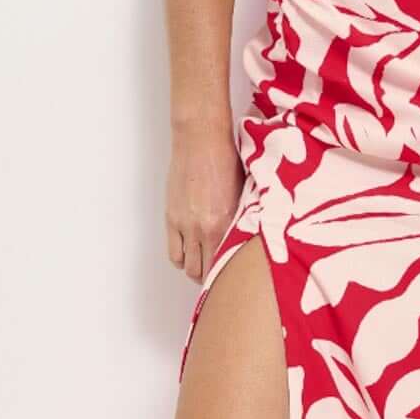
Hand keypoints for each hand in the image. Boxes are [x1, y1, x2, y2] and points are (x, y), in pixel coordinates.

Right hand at [165, 120, 243, 282]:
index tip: (235, 278)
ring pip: (187, 266)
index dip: (230, 276)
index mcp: (228, 223)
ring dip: (195, 270)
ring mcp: (185, 225)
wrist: (201, 140)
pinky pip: (173, 252)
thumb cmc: (227, 160)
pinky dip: (181, 259)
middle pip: (204, 271)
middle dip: (211, 277)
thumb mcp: (244, 193)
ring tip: (203, 266)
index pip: (227, 264)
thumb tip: (248, 238)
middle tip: (218, 276)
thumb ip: (244, 220)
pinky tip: (189, 254)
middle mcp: (205, 228)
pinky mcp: (171, 218)